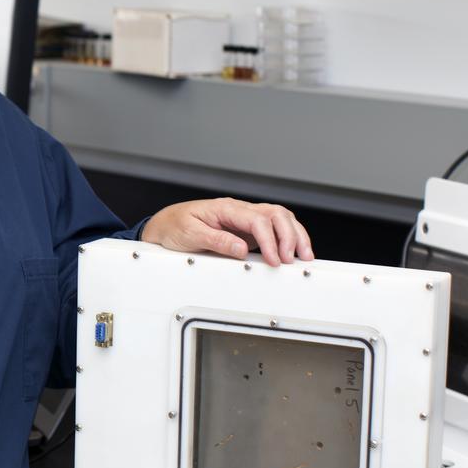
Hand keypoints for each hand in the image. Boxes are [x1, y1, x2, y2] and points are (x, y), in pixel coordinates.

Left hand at [140, 198, 313, 266]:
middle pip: (276, 214)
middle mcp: (239, 210)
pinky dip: (286, 238)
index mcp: (226, 208)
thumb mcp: (191, 235)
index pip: (257, 220)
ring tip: (302, 256)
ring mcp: (244, 219)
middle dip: (290, 236)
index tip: (274, 259)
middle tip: (293, 259)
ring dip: (294, 235)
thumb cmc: (175, 226)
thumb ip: (217, 241)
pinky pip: (273, 229)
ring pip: (279, 218)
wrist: (166, 225)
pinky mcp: (246, 230)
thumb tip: (241, 250)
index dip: (269, 240)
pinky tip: (292, 251)